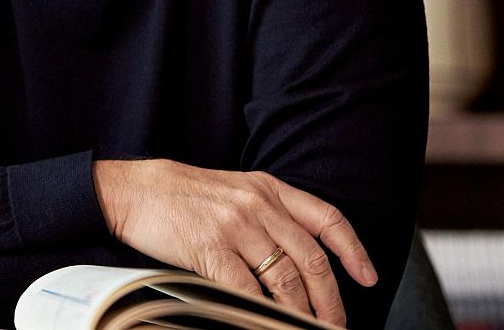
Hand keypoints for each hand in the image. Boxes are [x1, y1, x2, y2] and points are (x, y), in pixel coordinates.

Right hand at [93, 159, 375, 327]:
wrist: (135, 189)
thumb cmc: (185, 196)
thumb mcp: (236, 191)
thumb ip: (269, 214)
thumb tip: (299, 260)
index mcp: (270, 188)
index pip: (326, 218)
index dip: (353, 250)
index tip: (368, 277)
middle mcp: (259, 204)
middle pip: (311, 258)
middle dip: (330, 299)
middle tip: (337, 324)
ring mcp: (236, 226)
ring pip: (284, 279)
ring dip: (301, 312)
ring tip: (306, 328)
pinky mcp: (210, 248)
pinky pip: (246, 290)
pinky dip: (261, 313)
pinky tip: (266, 322)